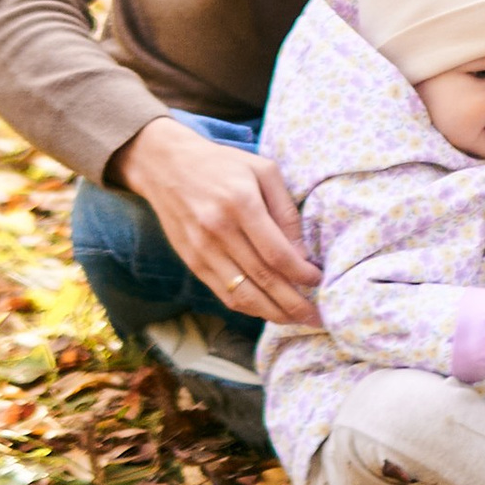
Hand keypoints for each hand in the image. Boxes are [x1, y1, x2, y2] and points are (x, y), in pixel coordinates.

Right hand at [112, 120, 319, 325]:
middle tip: (316, 317)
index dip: (301, 274)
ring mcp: (202, 250)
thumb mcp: (262, 170)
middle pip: (263, 279)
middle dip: (293, 303)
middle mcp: (219, 230)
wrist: (166, 166)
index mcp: (241, 203)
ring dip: (273, 313)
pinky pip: (223, 294)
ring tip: (296, 320)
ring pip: (243, 295)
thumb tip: (301, 253)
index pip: (276, 253)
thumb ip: (285, 209)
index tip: (318, 280)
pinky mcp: (192, 262)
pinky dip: (248, 307)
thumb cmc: (222, 164)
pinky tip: (267, 310)